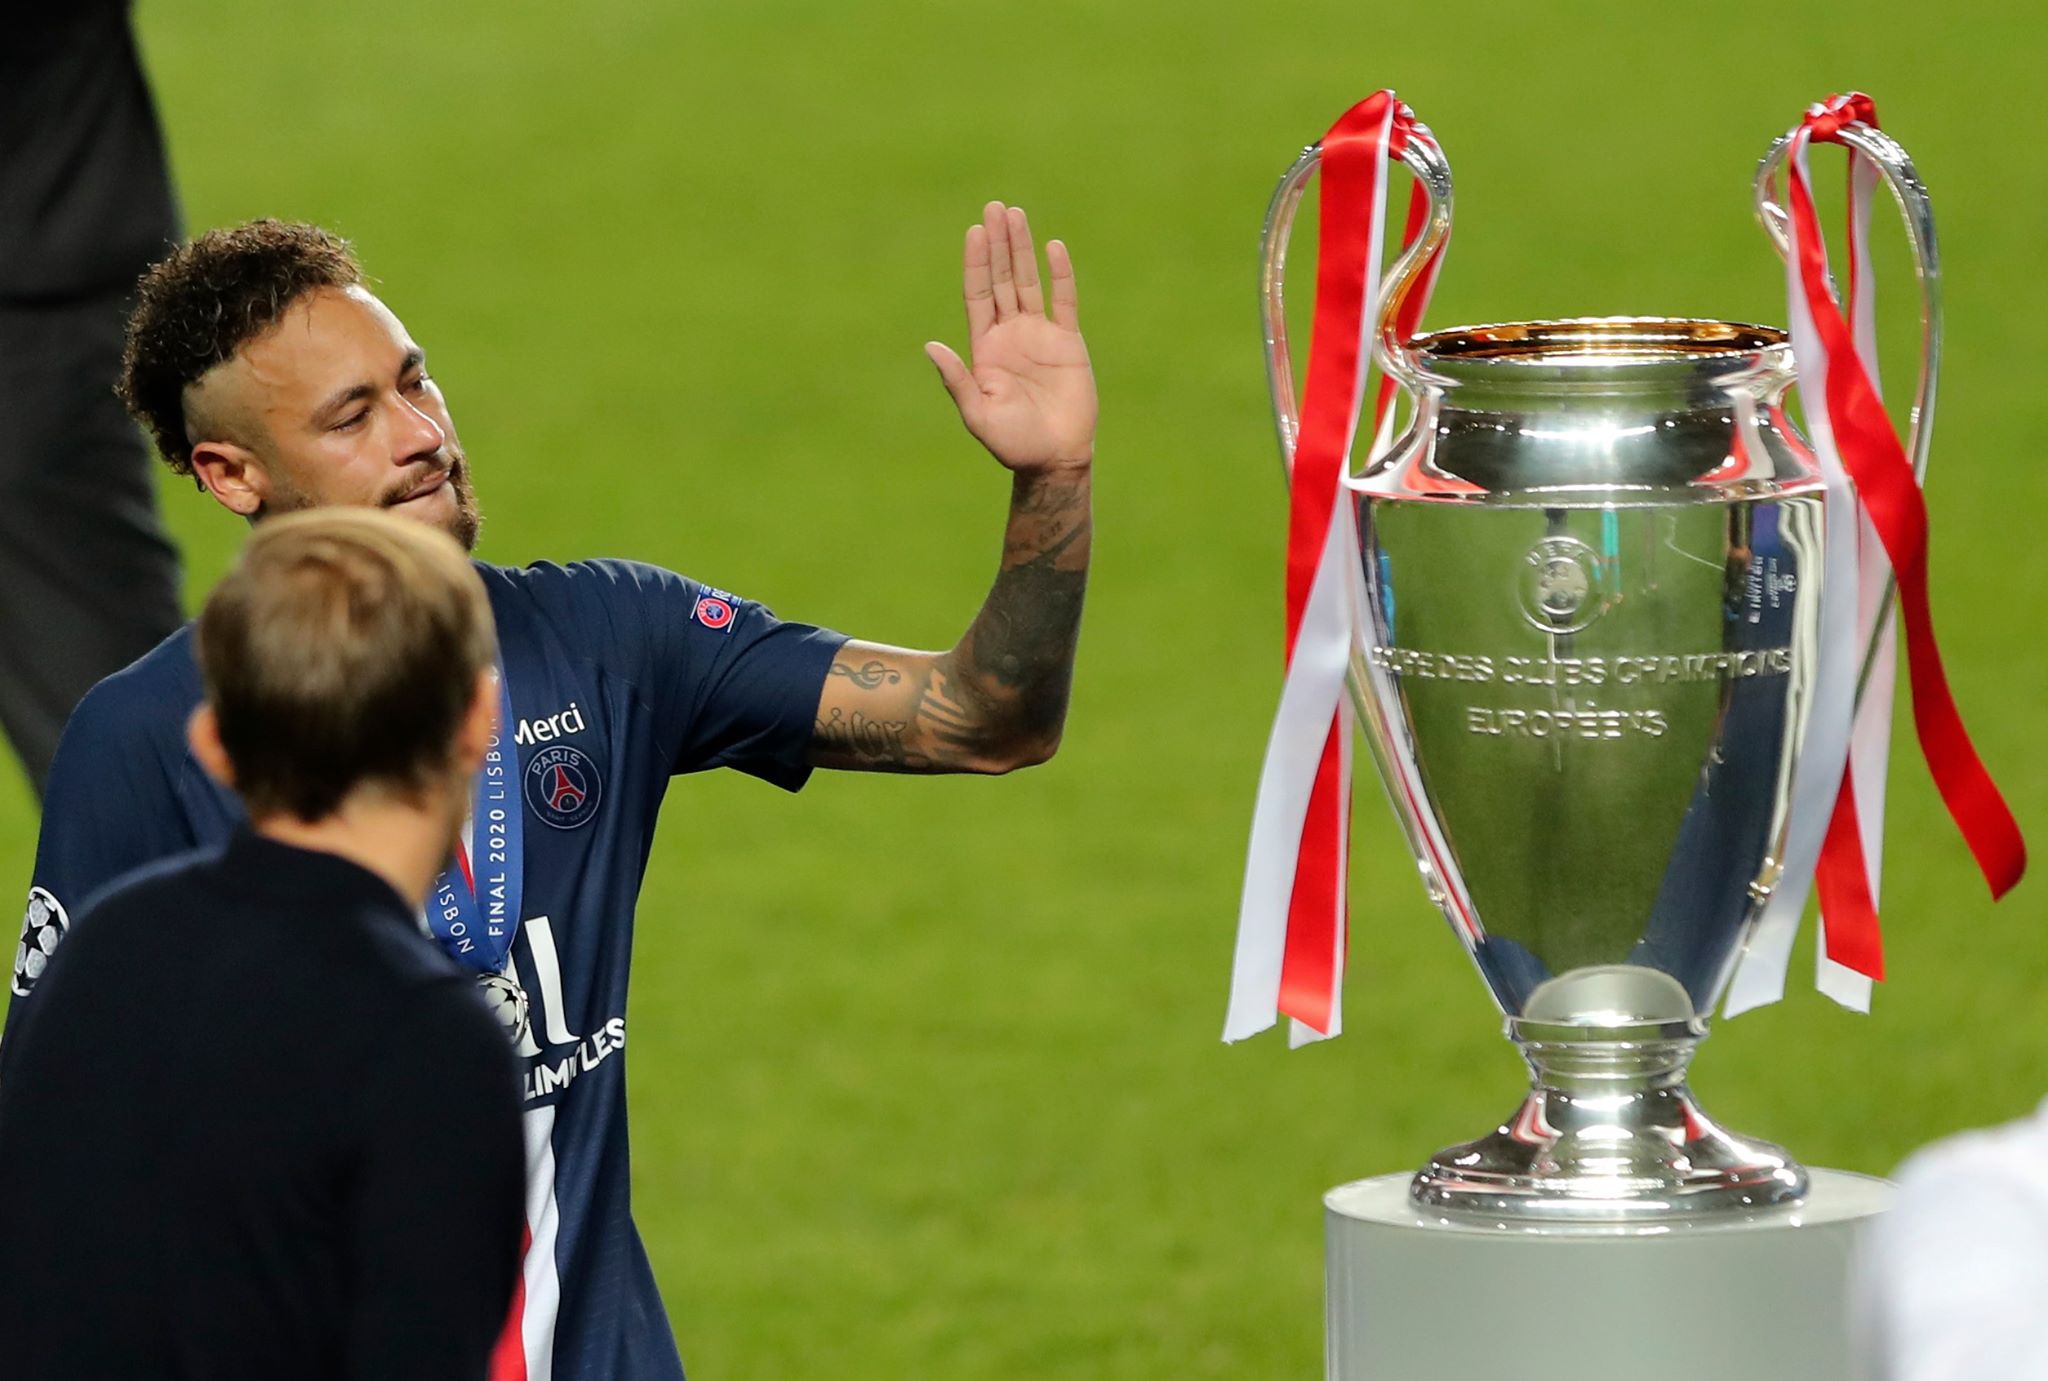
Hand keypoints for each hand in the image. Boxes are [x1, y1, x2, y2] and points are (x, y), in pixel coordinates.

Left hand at [926, 202, 1096, 473]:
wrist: (1054, 459)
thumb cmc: (1012, 444)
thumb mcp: (977, 414)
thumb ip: (957, 379)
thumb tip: (931, 346)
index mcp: (985, 348)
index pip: (978, 295)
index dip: (976, 264)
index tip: (974, 232)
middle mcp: (1011, 335)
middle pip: (1002, 279)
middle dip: (998, 244)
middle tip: (994, 207)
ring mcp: (1040, 336)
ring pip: (1030, 281)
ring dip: (1022, 248)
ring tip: (1016, 213)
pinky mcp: (1068, 343)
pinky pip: (1064, 301)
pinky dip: (1060, 274)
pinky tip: (1053, 247)